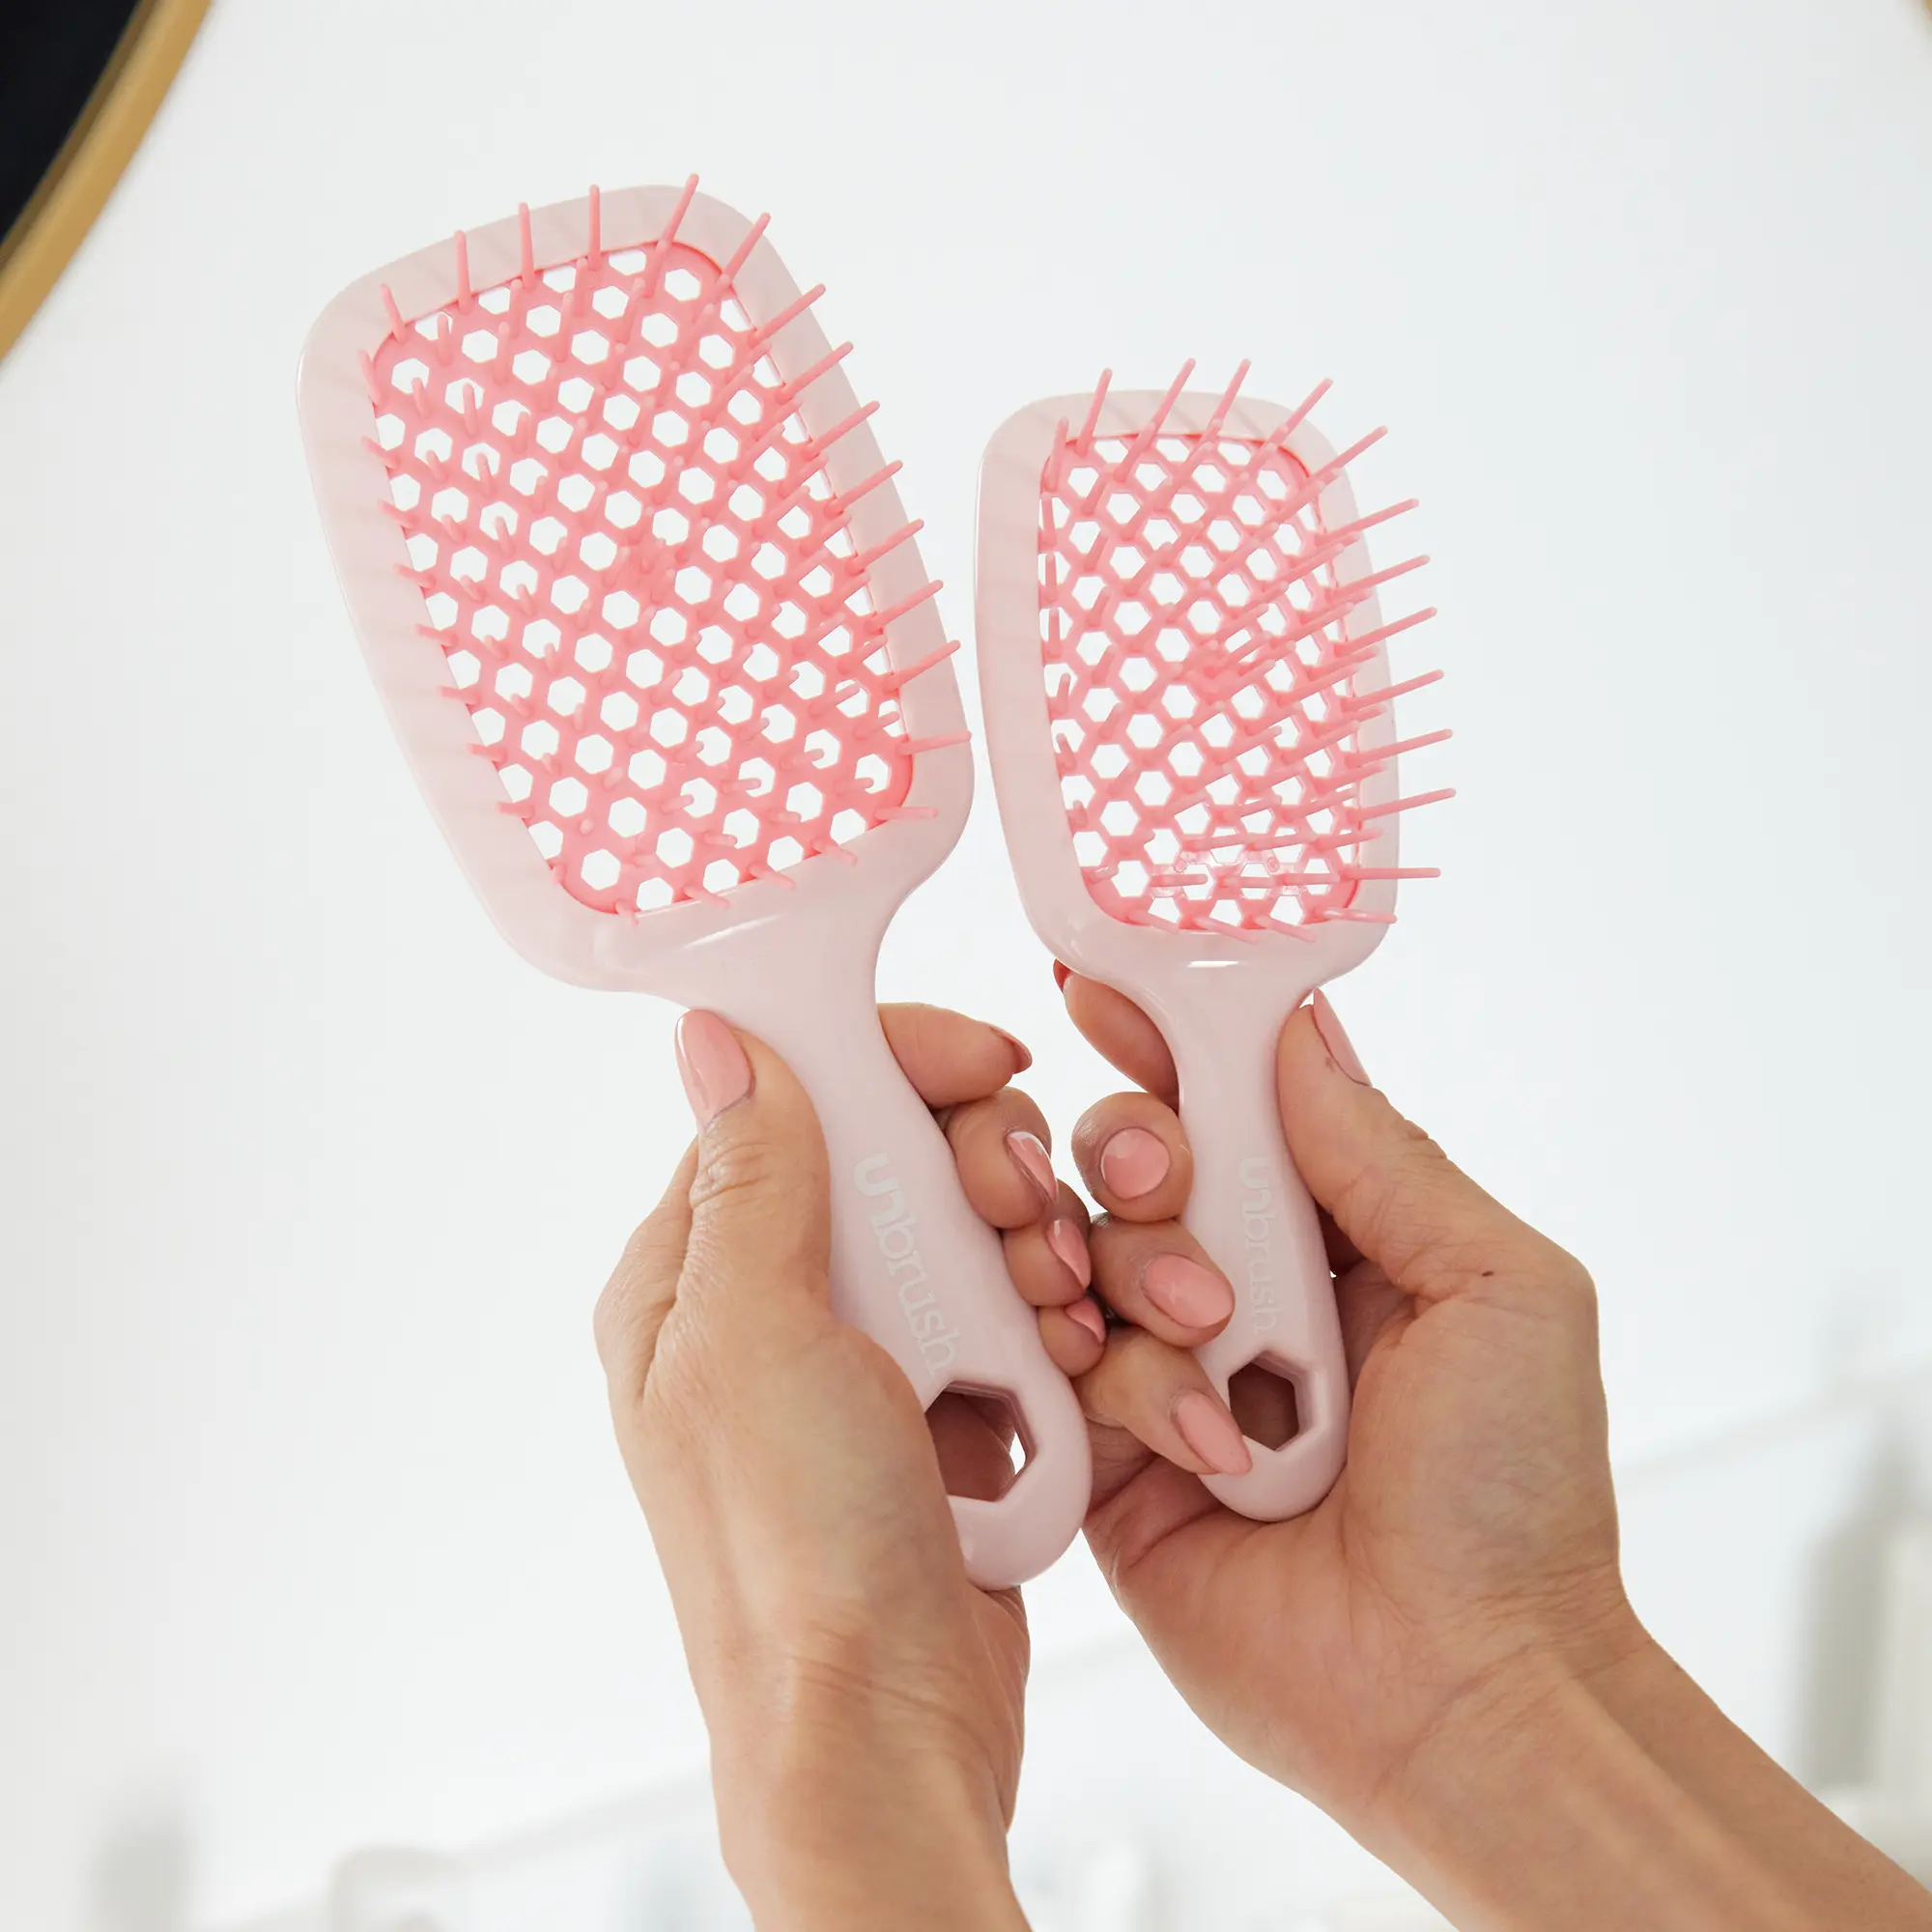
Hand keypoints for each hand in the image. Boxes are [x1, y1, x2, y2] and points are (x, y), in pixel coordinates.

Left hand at [593, 1004, 1091, 1931]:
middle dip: (985, 1173)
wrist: (885, 1730)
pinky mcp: (945, 1417)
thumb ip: (751, 1178)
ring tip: (1051, 1324)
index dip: (900, 1065)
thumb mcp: (756, 1339)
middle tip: (1020, 1223)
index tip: (988, 1069)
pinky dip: (1053, 1339)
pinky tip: (1065, 1380)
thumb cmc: (796, 1557)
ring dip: (1033, 1261)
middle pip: (903, 1158)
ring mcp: (867, 1365)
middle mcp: (777, 1310)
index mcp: (698, 1276)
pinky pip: (1017, 1325)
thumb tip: (717, 1039)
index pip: (797, 1098)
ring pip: (975, 1236)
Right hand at [1060, 977, 1629, 1817]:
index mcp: (1339, 1235)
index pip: (1233, 1104)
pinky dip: (1109, 1375)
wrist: (1461, 1693)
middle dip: (1141, 1151)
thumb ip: (1384, 1155)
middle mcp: (1243, 1291)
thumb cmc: (1513, 1498)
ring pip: (1085, 1253)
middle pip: (1135, 1161)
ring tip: (1217, 1349)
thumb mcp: (1498, 1290)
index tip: (1106, 986)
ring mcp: (1171, 1374)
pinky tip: (1188, 1432)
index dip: (1171, 1040)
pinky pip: (1060, 1370)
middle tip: (1174, 1186)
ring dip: (1138, 1275)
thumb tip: (1296, 1031)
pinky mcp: (1112, 1463)